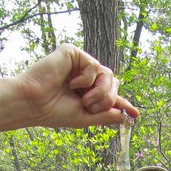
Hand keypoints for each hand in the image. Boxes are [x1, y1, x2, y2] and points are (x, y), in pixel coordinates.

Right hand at [0, 44, 137, 136]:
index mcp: (86, 91)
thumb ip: (106, 115)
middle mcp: (84, 76)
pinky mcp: (72, 53)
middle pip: (113, 83)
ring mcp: (79, 63)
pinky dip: (86, 79)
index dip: (123, 103)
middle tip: (90, 106)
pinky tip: (71, 83)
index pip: (110, 94)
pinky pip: (94, 66)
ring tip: (82, 98)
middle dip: (107, 99)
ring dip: (99, 92)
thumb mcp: (85, 117)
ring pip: (108, 75)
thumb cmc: (54, 111)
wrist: (34, 103)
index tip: (136, 114)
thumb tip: (126, 116)